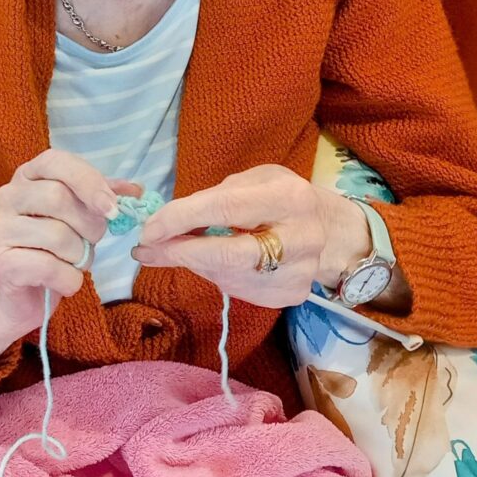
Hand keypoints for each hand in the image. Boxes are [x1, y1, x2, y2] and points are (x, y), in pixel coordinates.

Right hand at [0, 149, 139, 373]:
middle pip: (58, 198)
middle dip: (89, 225)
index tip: (112, 208)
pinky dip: (69, 279)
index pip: (56, 162)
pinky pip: (48, 266)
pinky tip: (65, 282)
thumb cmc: (51, 252)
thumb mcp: (78, 220)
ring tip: (75, 263)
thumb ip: (101, 199)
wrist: (18, 299)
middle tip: (92, 243)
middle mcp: (6, 196)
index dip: (88, 181)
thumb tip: (135, 189)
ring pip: (56, 235)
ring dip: (79, 256)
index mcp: (26, 177)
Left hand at [131, 164, 368, 309]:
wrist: (330, 231)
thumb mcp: (253, 181)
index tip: (148, 227)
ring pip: (228, 277)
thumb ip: (211, 199)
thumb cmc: (280, 197)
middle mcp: (301, 238)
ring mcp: (299, 273)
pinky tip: (209, 261)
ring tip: (175, 249)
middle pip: (229, 254)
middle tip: (146, 248)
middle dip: (180, 252)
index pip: (227, 208)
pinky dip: (214, 275)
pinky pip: (238, 290)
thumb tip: (161, 226)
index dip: (182, 219)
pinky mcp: (291, 296)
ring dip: (192, 263)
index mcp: (291, 197)